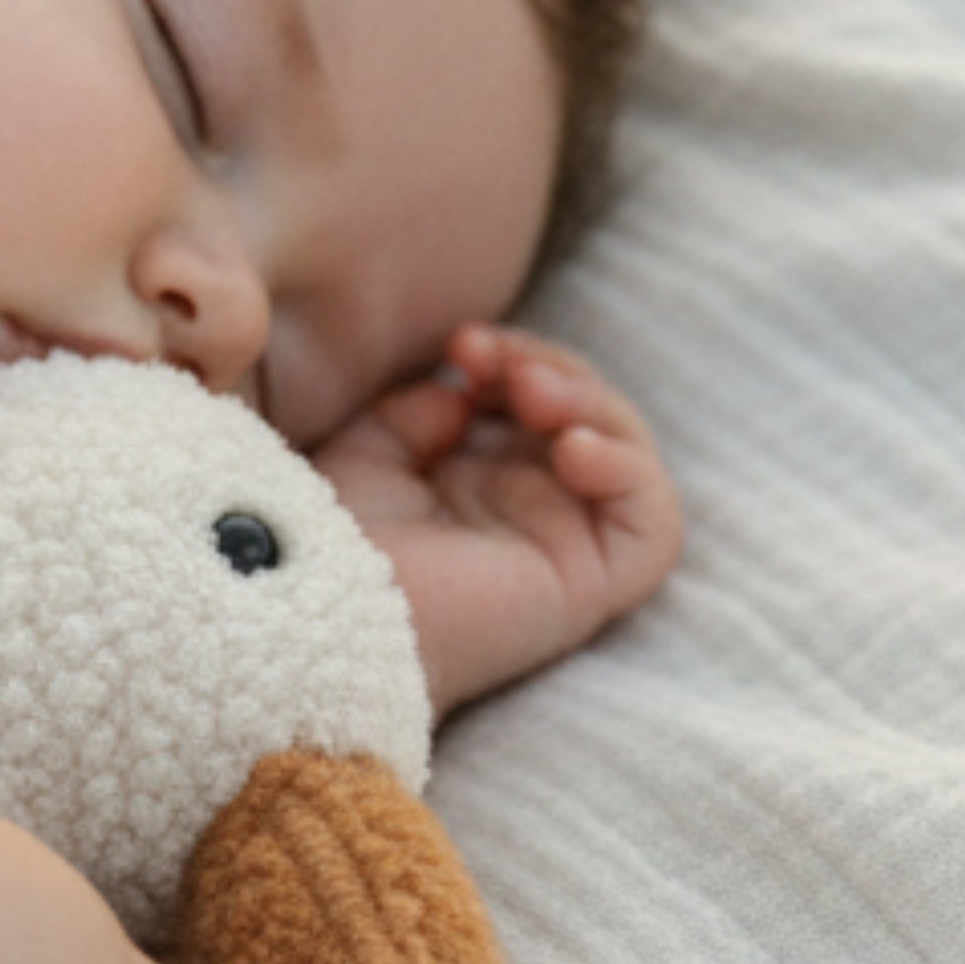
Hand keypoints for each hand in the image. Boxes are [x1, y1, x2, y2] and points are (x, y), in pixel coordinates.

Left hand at [310, 325, 682, 715]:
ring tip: (529, 391)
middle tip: (491, 359)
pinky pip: (652, 530)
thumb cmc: (326, 547)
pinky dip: (627, 471)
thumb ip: (419, 411)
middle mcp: (524, 518)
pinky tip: (571, 446)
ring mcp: (559, 552)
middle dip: (552, 368)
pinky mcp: (584, 590)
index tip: (462, 345)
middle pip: (588, 419)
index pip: (537, 404)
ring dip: (592, 403)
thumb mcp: (366, 452)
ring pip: (626, 460)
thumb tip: (462, 393)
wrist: (311, 618)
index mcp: (475, 487)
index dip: (516, 358)